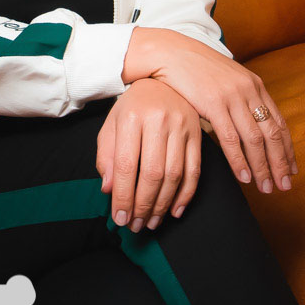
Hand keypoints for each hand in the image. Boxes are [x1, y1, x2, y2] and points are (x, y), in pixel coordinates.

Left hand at [96, 77, 201, 232]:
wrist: (161, 78)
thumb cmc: (132, 107)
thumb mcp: (112, 125)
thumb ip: (106, 156)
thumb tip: (108, 189)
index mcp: (132, 117)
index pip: (126, 164)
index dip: (122, 195)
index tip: (119, 218)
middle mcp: (159, 120)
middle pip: (152, 173)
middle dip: (143, 205)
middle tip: (136, 225)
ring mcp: (182, 126)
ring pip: (175, 175)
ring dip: (163, 204)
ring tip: (152, 222)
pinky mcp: (198, 133)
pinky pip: (195, 170)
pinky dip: (186, 195)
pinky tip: (174, 211)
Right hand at [122, 27, 297, 194]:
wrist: (172, 53)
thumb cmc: (197, 70)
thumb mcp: (228, 81)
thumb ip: (242, 99)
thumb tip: (251, 122)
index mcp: (256, 86)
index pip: (279, 123)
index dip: (287, 149)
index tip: (291, 169)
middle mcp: (249, 91)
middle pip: (272, 134)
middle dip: (280, 163)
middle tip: (284, 186)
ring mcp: (233, 97)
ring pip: (255, 139)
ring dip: (263, 167)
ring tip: (266, 188)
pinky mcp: (214, 104)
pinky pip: (231, 139)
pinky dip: (240, 160)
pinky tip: (245, 177)